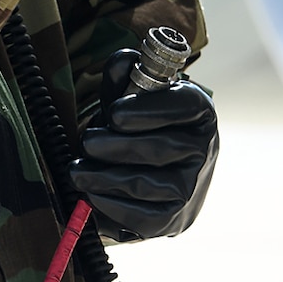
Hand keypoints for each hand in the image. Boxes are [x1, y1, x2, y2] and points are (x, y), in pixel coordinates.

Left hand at [69, 49, 217, 239]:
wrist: (153, 173)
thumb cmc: (139, 126)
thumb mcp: (132, 97)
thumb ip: (125, 76)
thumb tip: (123, 61)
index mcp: (199, 111)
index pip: (186, 105)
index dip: (150, 109)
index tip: (114, 114)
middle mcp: (205, 149)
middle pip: (161, 148)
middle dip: (116, 146)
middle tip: (87, 142)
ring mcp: (192, 188)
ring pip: (146, 184)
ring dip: (104, 177)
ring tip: (77, 170)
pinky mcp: (174, 220)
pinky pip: (141, 216)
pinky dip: (110, 206)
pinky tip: (91, 194)